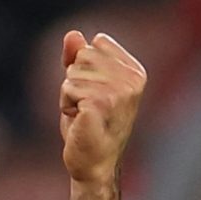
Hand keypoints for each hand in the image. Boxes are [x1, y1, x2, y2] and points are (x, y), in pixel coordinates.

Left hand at [59, 31, 146, 183]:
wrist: (93, 164)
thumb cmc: (89, 126)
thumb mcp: (84, 86)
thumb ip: (78, 58)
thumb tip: (73, 34)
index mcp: (135, 71)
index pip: (96, 44)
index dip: (85, 68)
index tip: (94, 94)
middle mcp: (132, 79)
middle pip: (82, 56)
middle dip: (74, 81)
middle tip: (86, 107)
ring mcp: (118, 91)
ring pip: (72, 73)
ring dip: (69, 96)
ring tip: (84, 115)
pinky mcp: (100, 103)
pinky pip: (67, 89)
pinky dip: (66, 106)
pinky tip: (80, 121)